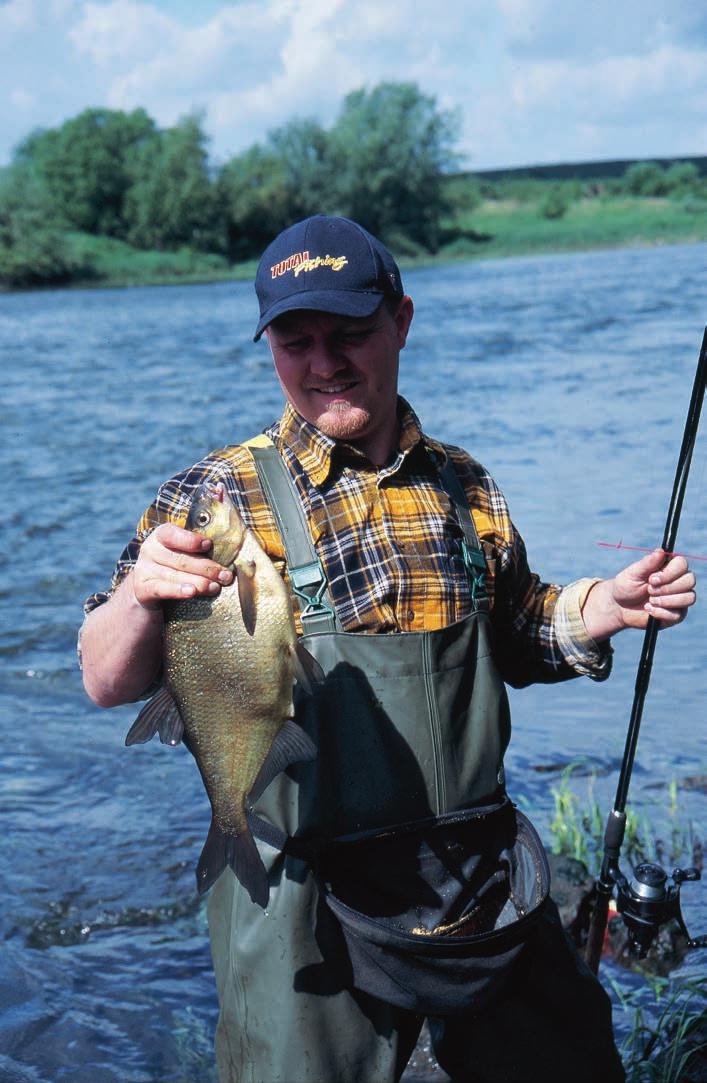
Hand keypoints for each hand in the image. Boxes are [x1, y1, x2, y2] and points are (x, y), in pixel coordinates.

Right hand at [130, 523, 233, 610]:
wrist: (149, 593)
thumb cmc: (177, 568)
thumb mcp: (185, 553)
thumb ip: (202, 542)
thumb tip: (225, 513)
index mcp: (162, 535)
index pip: (172, 533)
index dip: (190, 539)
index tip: (208, 544)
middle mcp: (150, 549)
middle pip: (181, 559)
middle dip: (207, 567)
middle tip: (226, 576)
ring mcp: (144, 569)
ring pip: (174, 575)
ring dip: (199, 582)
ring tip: (216, 588)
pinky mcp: (142, 589)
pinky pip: (162, 589)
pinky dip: (177, 590)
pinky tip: (191, 592)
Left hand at [582, 549, 696, 639]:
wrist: (619, 608)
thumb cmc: (626, 586)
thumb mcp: (633, 573)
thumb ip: (648, 563)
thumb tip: (661, 551)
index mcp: (669, 567)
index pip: (682, 564)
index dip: (670, 572)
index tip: (652, 579)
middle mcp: (678, 581)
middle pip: (690, 580)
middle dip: (667, 587)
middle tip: (649, 590)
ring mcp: (680, 598)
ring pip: (689, 598)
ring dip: (666, 600)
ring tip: (650, 601)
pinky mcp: (677, 614)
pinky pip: (678, 615)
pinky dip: (660, 612)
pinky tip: (648, 609)